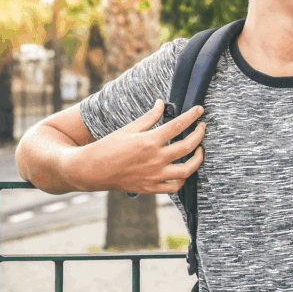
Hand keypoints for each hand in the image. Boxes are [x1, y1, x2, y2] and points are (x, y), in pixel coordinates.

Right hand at [63, 99, 205, 193]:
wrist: (90, 170)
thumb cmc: (107, 147)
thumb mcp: (128, 128)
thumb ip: (149, 117)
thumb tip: (162, 103)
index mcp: (149, 141)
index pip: (178, 125)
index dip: (192, 116)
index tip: (199, 110)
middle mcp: (154, 159)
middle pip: (188, 146)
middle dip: (199, 134)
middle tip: (202, 127)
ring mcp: (154, 175)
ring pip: (187, 170)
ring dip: (198, 159)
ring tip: (199, 150)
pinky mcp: (150, 188)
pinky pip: (174, 186)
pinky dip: (183, 179)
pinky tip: (184, 169)